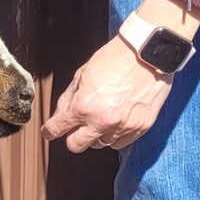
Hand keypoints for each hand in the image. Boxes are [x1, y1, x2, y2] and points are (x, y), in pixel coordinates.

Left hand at [43, 0, 197, 152]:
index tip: (50, 131)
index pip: (56, 130)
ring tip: (102, 116)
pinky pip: (120, 143)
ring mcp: (122, 126)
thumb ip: (68, 99)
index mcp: (82, 107)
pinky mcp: (140, 127)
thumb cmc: (115, 59)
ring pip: (99, 144)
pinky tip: (116, 120)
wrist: (149, 53)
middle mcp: (101, 121)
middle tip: (78, 125)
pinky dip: (115, 135)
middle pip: (76, 146)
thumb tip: (60, 115)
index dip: (50, 131)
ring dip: (96, 134)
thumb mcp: (82, 75)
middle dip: (73, 136)